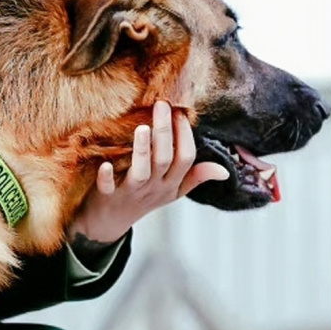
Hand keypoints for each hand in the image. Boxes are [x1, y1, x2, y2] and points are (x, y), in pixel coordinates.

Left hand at [68, 101, 229, 245]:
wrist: (109, 224)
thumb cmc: (143, 200)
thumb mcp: (173, 192)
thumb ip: (196, 177)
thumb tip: (225, 170)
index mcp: (171, 184)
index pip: (186, 158)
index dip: (185, 135)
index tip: (180, 111)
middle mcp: (153, 188)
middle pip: (165, 160)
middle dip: (165, 132)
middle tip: (162, 105)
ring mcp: (130, 193)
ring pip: (141, 173)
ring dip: (142, 151)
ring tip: (142, 128)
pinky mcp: (107, 197)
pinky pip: (108, 188)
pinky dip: (106, 177)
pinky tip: (105, 164)